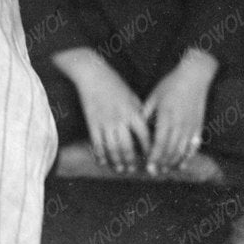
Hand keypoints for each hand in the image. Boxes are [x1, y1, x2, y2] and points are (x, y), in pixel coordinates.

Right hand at [53, 49, 150, 172]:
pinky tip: (103, 161)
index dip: (148, 149)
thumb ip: (139, 113)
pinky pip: (97, 144)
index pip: (144, 136)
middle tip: (133, 169)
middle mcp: (120, 119)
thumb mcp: (132, 96)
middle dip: (131, 161)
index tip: (150, 157)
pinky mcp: (92, 123)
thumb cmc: (114, 84)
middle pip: (127, 147)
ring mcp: (105, 122)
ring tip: (120, 168)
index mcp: (132, 112)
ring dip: (116, 162)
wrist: (93, 75)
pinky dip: (100, 155)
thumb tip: (147, 130)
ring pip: (112, 149)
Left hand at [141, 51, 216, 173]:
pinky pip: (194, 146)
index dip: (154, 157)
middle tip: (153, 172)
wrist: (194, 77)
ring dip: (173, 162)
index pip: (160, 143)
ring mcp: (191, 126)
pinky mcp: (199, 126)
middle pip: (171, 150)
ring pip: (182, 150)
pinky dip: (188, 157)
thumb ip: (146, 113)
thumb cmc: (171, 85)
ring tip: (164, 170)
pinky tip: (181, 164)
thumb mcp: (154, 97)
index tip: (147, 166)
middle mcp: (180, 124)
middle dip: (162, 163)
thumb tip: (135, 127)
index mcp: (166, 116)